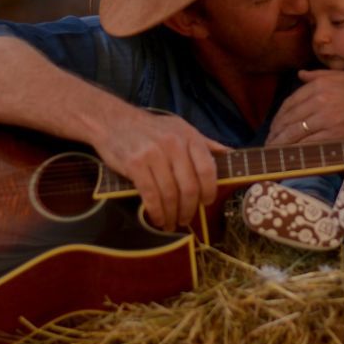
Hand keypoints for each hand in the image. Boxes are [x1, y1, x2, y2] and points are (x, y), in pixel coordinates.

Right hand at [94, 111, 225, 230]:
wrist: (113, 120)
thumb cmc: (150, 128)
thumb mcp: (180, 128)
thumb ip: (204, 142)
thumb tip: (231, 154)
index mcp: (189, 136)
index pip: (208, 169)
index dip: (209, 191)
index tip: (205, 203)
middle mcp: (174, 144)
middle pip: (189, 187)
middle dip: (189, 209)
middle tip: (186, 219)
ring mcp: (154, 154)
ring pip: (170, 194)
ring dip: (172, 214)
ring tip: (171, 223)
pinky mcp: (135, 165)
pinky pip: (151, 195)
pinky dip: (156, 212)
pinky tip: (158, 219)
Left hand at [266, 69, 343, 144]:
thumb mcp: (342, 76)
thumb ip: (318, 75)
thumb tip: (300, 74)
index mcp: (319, 86)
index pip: (290, 103)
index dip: (279, 117)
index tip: (274, 126)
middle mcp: (319, 101)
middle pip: (289, 119)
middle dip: (276, 132)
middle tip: (269, 142)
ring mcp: (325, 119)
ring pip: (295, 133)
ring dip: (281, 143)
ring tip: (274, 151)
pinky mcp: (333, 134)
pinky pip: (308, 144)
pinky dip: (296, 151)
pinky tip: (290, 156)